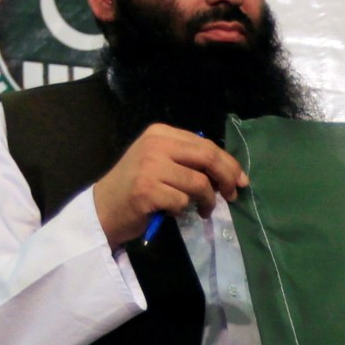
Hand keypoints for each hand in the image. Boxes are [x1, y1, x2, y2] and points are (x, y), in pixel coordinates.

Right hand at [92, 125, 247, 247]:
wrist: (104, 207)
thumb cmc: (137, 186)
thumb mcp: (161, 162)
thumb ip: (190, 161)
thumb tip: (231, 174)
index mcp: (161, 133)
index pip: (206, 145)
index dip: (229, 163)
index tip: (241, 180)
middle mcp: (156, 144)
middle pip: (208, 158)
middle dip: (227, 178)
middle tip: (233, 195)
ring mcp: (150, 166)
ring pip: (199, 183)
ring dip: (207, 201)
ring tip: (204, 209)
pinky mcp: (147, 189)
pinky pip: (182, 201)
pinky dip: (183, 210)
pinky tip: (173, 211)